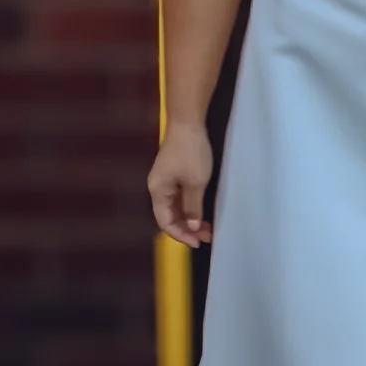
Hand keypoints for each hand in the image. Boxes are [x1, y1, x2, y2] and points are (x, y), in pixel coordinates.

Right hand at [149, 122, 214, 248]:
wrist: (188, 123)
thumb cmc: (191, 152)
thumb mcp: (196, 183)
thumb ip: (192, 207)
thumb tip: (190, 226)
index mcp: (158, 191)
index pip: (165, 222)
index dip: (181, 235)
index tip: (198, 242)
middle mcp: (158, 188)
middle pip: (170, 216)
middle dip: (187, 229)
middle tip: (207, 236)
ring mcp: (166, 181)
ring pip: (176, 208)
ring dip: (190, 219)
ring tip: (207, 228)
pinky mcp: (174, 174)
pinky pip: (180, 197)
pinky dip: (191, 207)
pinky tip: (202, 212)